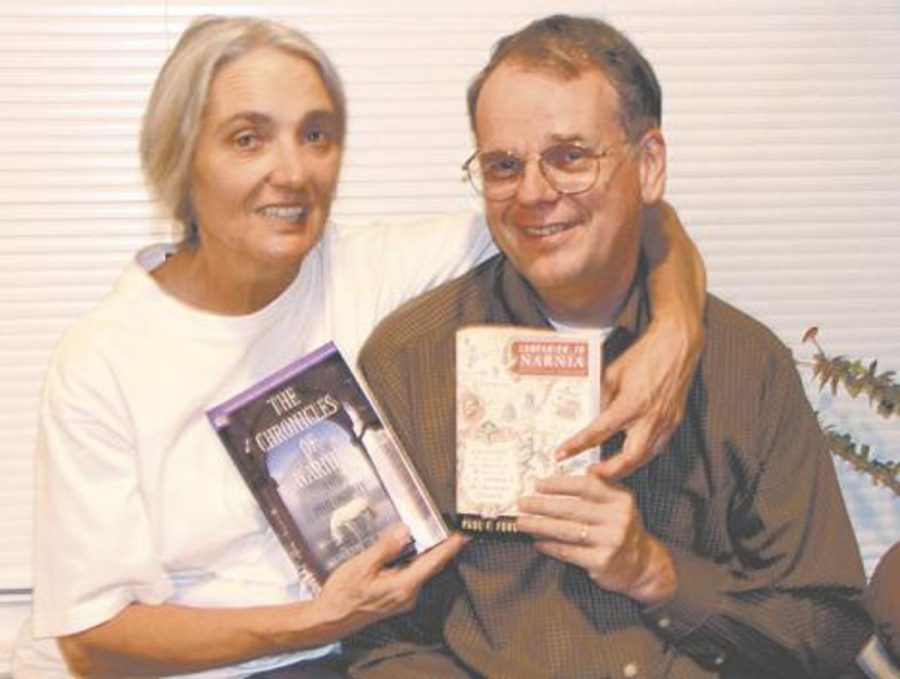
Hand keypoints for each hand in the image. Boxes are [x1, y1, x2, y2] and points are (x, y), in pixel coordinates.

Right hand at [315, 524, 465, 633]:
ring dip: (424, 554)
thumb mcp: (362, 565)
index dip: (449, 548)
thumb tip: (405, 531)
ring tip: (426, 533)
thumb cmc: (343, 593)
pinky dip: (413, 562)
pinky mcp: (395, 599)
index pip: (433, 563)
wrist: (330, 619)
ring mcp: (402, 599)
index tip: (462, 536)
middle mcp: (408, 595)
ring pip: (420, 571)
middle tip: (446, 527)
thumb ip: (386, 548)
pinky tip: (405, 550)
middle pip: (430, 566)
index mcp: (403, 586)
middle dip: (440, 548)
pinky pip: (410, 576)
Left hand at [516, 475, 675, 604]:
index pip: (585, 486)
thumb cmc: (620, 529)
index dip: (558, 484)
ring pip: (566, 530)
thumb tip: (556, 479)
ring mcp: (610, 541)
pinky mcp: (602, 561)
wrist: (643, 565)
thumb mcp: (617, 505)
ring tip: (522, 522)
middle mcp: (617, 518)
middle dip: (542, 505)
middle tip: (522, 503)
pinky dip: (550, 546)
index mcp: (620, 499)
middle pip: (571, 508)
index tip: (537, 484)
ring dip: (540, 525)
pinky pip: (569, 551)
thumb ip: (595, 489)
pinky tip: (537, 542)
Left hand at [555, 315, 702, 479]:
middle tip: (591, 474)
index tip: (562, 454)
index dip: (577, 445)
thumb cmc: (647, 354)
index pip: (598, 432)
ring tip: (608, 469)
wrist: (677, 345)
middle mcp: (650, 418)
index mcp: (631, 404)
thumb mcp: (613, 373)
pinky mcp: (674, 421)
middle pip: (629, 459)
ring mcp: (665, 422)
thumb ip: (602, 397)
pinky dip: (642, 455)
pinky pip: (657, 447)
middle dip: (609, 472)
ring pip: (646, 457)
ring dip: (626, 466)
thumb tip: (593, 413)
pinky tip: (631, 454)